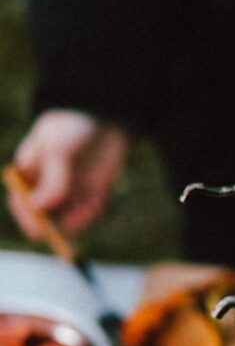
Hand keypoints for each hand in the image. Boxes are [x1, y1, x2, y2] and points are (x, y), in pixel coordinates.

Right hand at [8, 109, 128, 239]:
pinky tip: (100, 199)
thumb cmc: (70, 127)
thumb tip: (39, 208)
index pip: (21, 205)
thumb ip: (52, 179)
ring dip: (79, 221)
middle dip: (56, 227)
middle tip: (70, 228)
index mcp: (27, 175)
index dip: (28, 219)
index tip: (41, 228)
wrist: (102, 117)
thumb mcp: (58, 150)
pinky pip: (89, 214)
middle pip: (44, 219)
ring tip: (91, 206)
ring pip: (69, 221)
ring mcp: (68, 192)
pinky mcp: (90, 194)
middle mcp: (45, 188)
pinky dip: (93, 213)